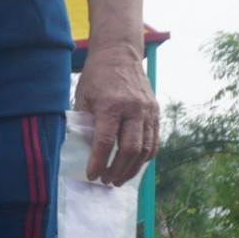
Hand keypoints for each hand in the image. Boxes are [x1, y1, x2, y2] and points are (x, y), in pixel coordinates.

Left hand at [73, 47, 157, 186]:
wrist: (120, 55)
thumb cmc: (97, 77)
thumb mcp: (83, 98)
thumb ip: (84, 124)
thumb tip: (84, 152)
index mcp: (112, 105)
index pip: (105, 141)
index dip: (98, 162)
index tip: (92, 176)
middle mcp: (134, 109)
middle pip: (130, 148)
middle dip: (117, 170)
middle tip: (106, 182)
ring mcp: (148, 111)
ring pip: (145, 148)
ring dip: (132, 168)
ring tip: (118, 179)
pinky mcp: (155, 112)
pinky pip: (154, 140)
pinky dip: (145, 157)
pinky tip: (133, 166)